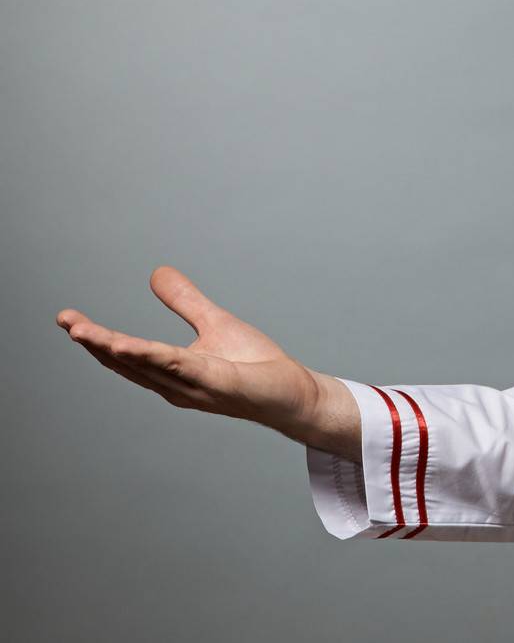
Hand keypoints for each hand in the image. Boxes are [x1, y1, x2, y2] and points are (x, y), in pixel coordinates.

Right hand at [56, 265, 333, 442]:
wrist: (293, 393)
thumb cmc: (255, 365)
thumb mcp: (214, 323)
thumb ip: (184, 301)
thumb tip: (155, 273)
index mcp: (170, 372)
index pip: (125, 355)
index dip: (96, 338)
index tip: (67, 317)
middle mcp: (175, 386)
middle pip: (127, 364)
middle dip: (94, 343)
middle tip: (66, 322)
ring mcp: (196, 388)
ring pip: (148, 367)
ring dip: (115, 350)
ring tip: (84, 333)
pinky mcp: (221, 384)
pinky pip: (182, 368)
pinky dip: (156, 358)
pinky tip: (135, 346)